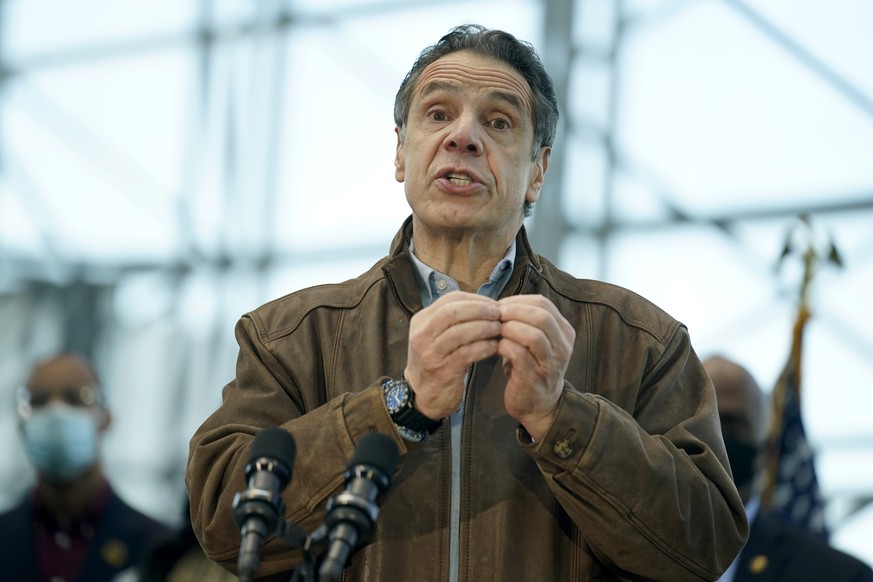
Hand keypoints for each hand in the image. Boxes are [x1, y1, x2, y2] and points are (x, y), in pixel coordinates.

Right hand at [404, 292, 501, 418]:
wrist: (425, 397)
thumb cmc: (437, 362)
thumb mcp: (437, 336)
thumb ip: (455, 320)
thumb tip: (487, 306)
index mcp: (422, 321)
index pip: (450, 299)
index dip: (475, 300)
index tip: (493, 304)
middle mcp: (422, 335)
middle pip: (452, 312)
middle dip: (479, 310)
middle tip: (499, 314)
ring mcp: (430, 353)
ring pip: (458, 332)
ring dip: (484, 328)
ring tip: (499, 329)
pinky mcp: (442, 370)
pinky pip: (466, 353)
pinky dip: (483, 347)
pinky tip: (495, 347)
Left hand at [498, 294, 575, 440]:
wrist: (539, 405)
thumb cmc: (531, 366)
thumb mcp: (536, 341)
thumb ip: (525, 321)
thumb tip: (499, 304)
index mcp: (564, 331)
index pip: (544, 304)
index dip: (518, 301)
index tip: (500, 306)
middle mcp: (563, 346)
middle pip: (542, 316)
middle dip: (514, 312)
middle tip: (495, 316)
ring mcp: (551, 363)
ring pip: (533, 334)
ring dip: (509, 328)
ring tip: (496, 331)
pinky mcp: (535, 377)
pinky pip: (519, 354)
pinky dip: (504, 346)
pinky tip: (495, 347)